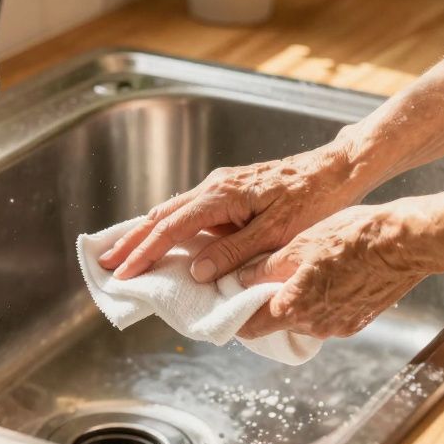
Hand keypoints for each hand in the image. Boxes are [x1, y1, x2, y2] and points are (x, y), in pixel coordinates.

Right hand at [97, 143, 368, 281]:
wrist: (337, 168)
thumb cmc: (312, 200)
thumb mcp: (275, 233)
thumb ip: (233, 251)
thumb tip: (197, 271)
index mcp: (221, 196)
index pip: (171, 229)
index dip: (145, 254)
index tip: (124, 275)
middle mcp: (214, 186)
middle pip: (162, 217)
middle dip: (132, 241)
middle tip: (106, 264)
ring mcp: (220, 186)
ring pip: (173, 212)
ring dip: (146, 234)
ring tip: (125, 254)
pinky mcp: (230, 190)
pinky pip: (189, 211)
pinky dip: (168, 226)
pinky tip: (162, 238)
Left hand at [236, 203, 441, 338]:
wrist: (406, 243)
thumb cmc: (354, 238)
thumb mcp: (299, 245)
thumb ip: (266, 267)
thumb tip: (241, 278)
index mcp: (294, 309)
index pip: (250, 328)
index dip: (234, 316)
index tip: (225, 304)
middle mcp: (316, 326)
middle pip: (276, 324)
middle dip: (263, 306)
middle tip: (256, 281)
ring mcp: (340, 326)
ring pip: (303, 319)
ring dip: (293, 302)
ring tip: (292, 274)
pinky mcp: (359, 320)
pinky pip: (327, 315)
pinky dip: (318, 302)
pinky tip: (321, 277)